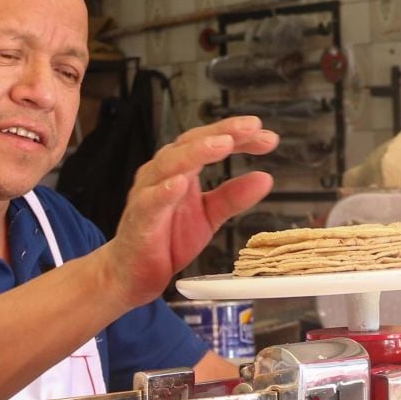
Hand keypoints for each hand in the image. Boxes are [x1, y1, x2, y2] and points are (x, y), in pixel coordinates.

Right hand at [100, 118, 276, 305]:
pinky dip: (165, 191)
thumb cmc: (166, 238)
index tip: (268, 137)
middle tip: (251, 128)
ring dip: (197, 152)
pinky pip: (151, 200)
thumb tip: (265, 178)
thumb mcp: (208, 216)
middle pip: (191, 142)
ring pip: (170, 164)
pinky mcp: (140, 217)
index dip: (239, 136)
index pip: (210, 141)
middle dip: (222, 132)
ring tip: (222, 144)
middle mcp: (163, 172)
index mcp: (182, 168)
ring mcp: (148, 192)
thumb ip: (233, 197)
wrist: (132, 272)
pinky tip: (181, 184)